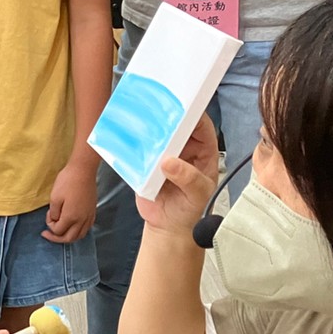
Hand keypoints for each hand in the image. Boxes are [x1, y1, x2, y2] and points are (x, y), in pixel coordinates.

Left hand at [43, 161, 97, 242]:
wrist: (83, 170)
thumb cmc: (67, 181)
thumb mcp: (54, 198)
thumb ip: (53, 213)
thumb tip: (55, 220)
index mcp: (71, 217)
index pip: (58, 231)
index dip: (49, 226)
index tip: (47, 215)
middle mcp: (82, 220)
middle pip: (69, 238)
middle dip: (57, 238)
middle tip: (48, 233)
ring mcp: (89, 216)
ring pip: (80, 235)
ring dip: (69, 236)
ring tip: (61, 231)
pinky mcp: (92, 211)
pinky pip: (87, 228)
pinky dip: (79, 231)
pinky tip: (73, 225)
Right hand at [134, 116, 220, 235]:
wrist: (166, 225)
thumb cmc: (189, 209)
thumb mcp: (198, 195)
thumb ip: (189, 179)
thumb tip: (169, 162)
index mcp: (203, 152)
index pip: (202, 127)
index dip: (195, 115)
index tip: (184, 108)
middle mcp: (184, 149)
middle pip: (178, 126)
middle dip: (170, 118)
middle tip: (159, 110)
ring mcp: (163, 154)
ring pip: (158, 135)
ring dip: (150, 128)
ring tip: (142, 119)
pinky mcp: (145, 162)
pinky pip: (140, 149)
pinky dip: (134, 143)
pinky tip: (129, 136)